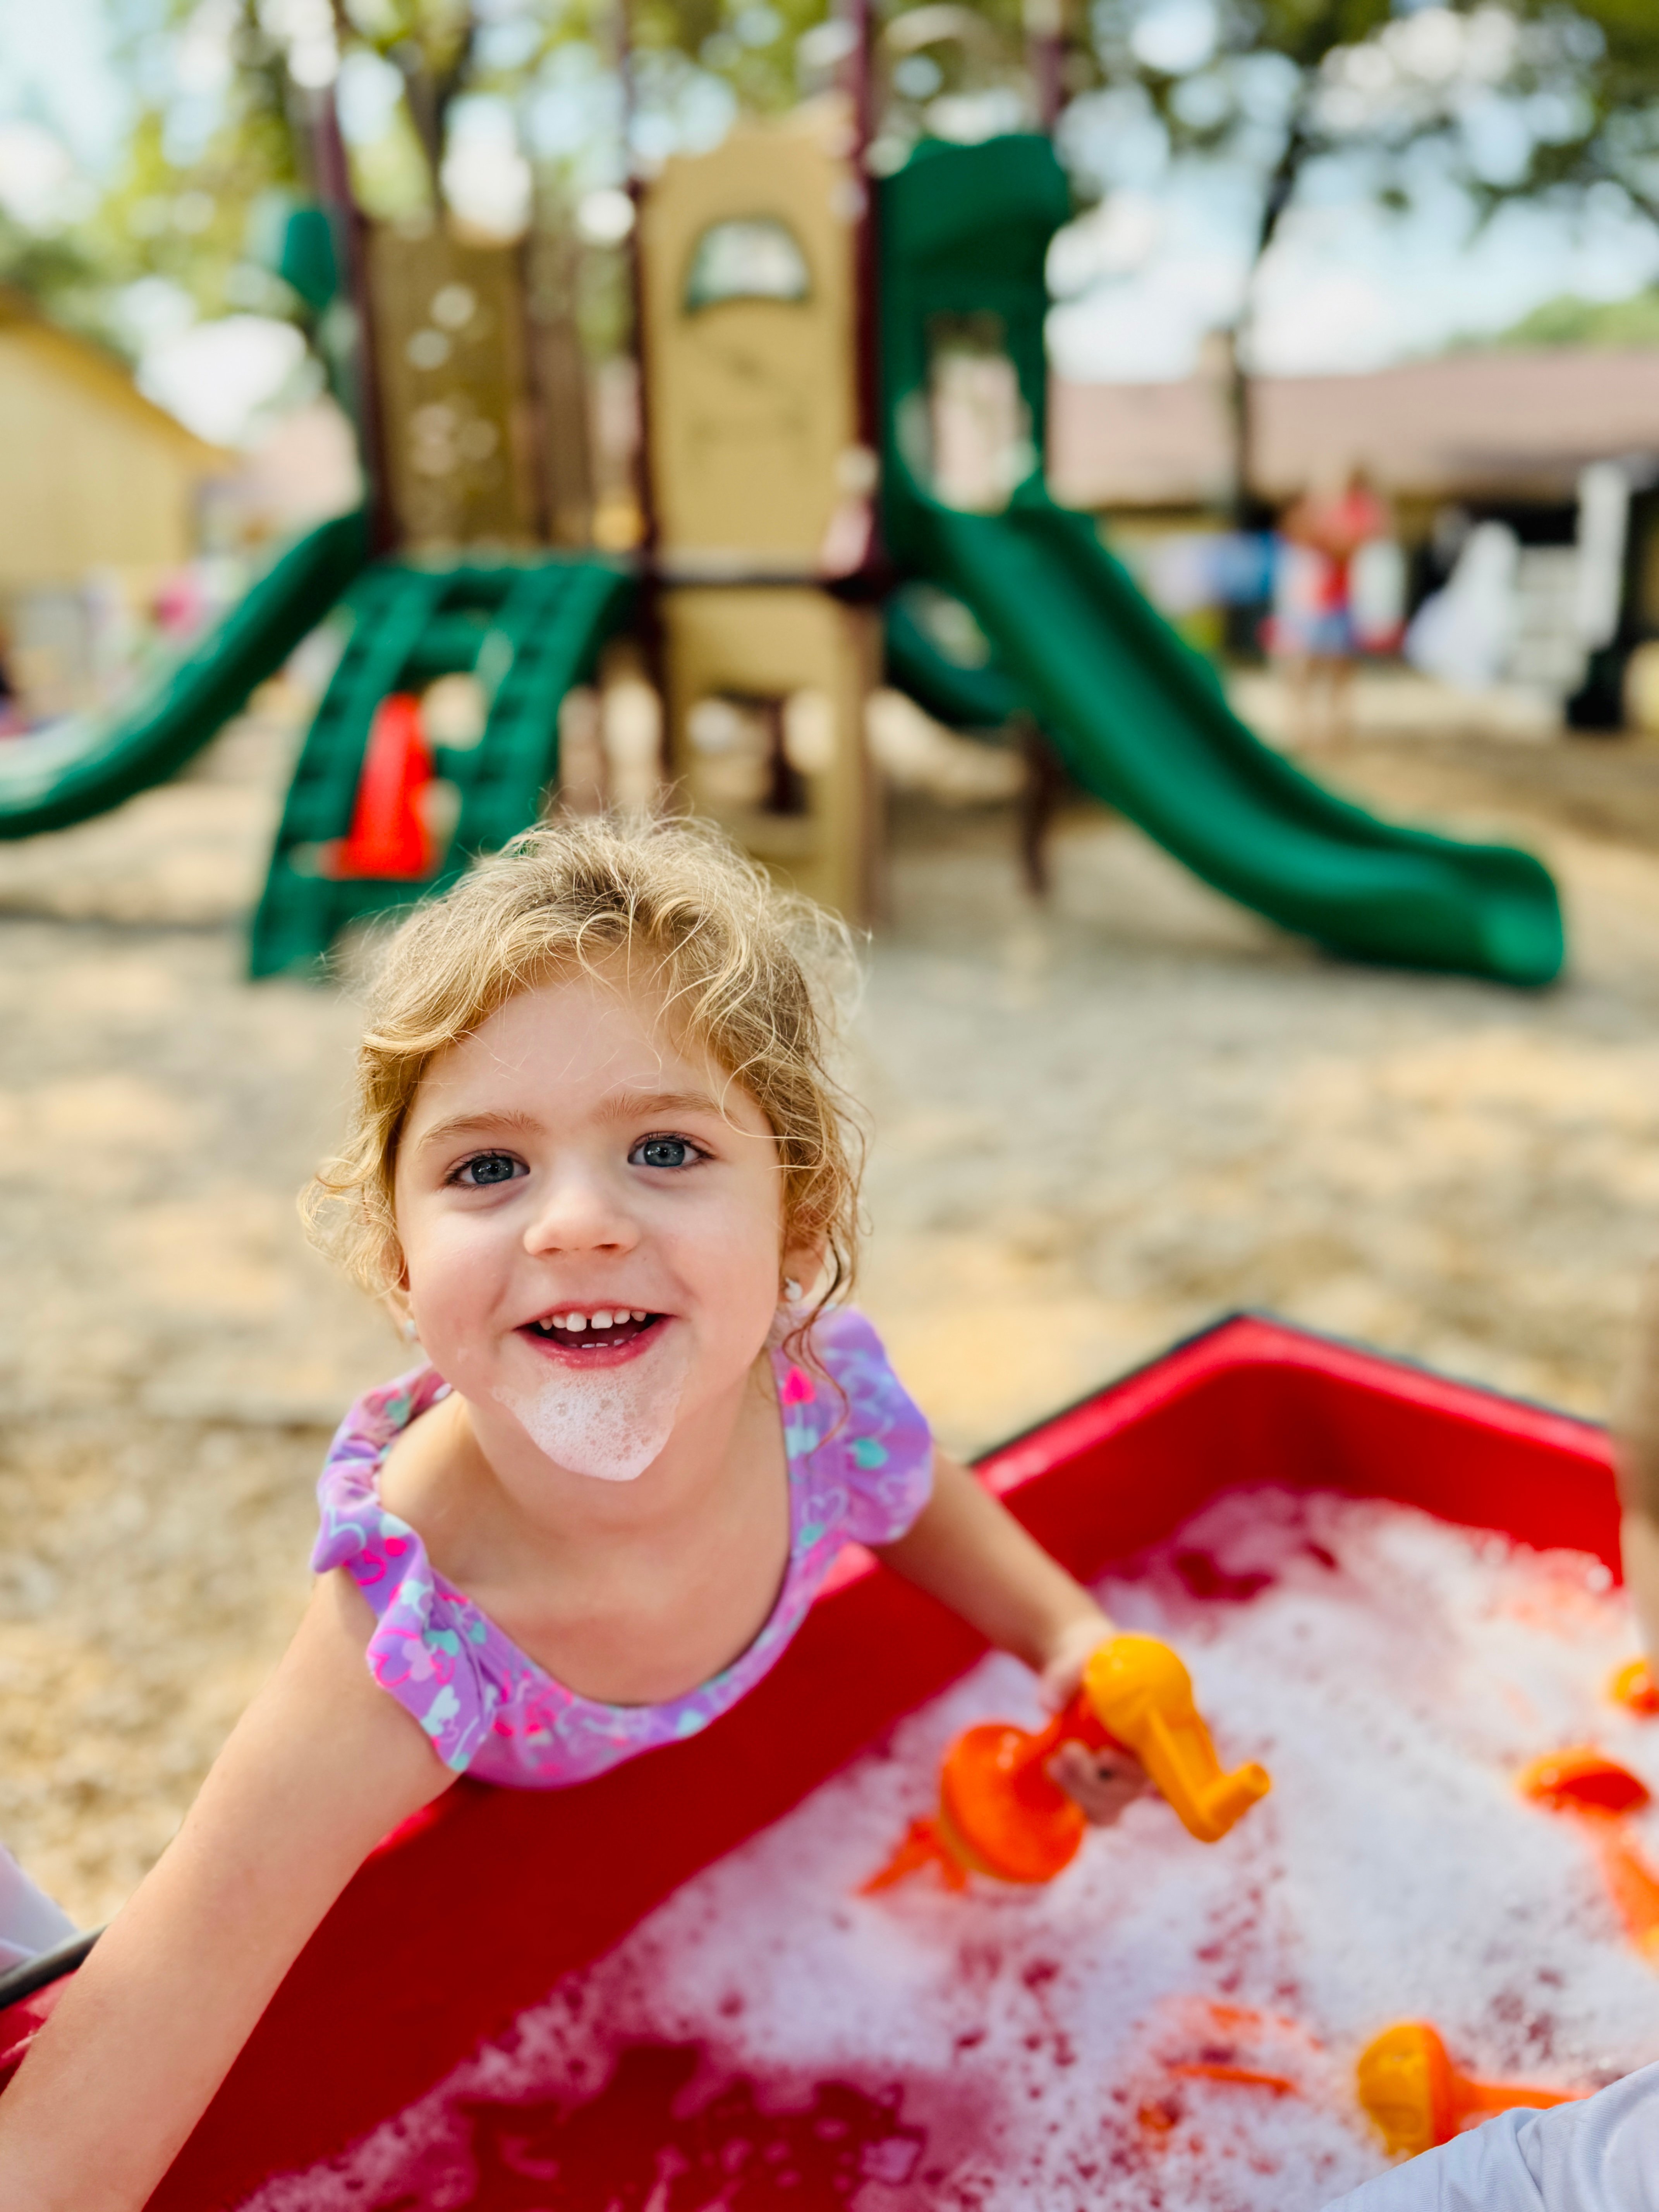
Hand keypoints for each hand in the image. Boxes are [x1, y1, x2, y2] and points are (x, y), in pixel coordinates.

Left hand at [1036, 1611, 1153, 1826]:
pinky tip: (1057, 1772)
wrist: (1083, 1667)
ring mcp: (1127, 1773)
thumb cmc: (1093, 1659)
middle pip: (1132, 1787)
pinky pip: (1100, 1810)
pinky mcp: (1105, 1783)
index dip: (1138, 1766)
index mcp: (1157, 1721)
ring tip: (1054, 1763)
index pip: (1167, 1758)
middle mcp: (1148, 1753)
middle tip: (1066, 1753)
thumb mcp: (1081, 1656)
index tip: (1103, 1755)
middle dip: (1095, 1780)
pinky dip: (1079, 1799)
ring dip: (1082, 1791)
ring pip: (1114, 1803)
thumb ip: (1066, 1676)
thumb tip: (1048, 1705)